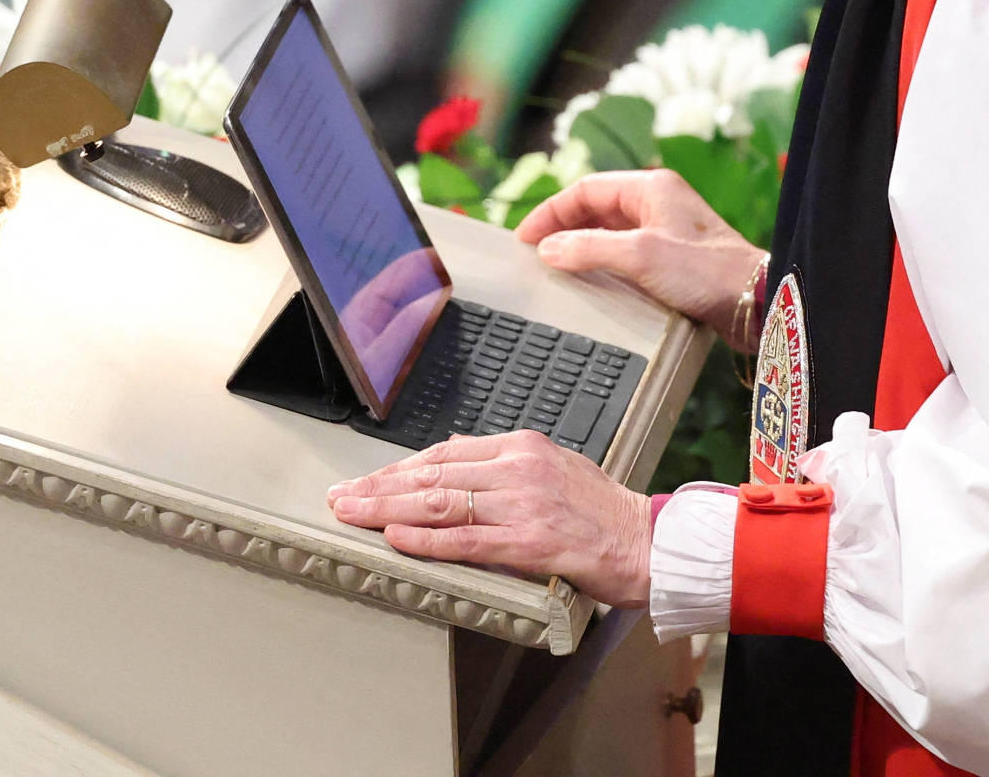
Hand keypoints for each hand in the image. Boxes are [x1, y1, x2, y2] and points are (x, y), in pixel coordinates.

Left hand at [327, 431, 651, 607]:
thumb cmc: (603, 512)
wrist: (647, 541)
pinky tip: (395, 540)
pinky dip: (425, 540)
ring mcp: (523, 503)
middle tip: (341, 497)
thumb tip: (453, 448)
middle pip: (433, 474)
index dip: (398, 468)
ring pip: (440, 503)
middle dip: (379, 486)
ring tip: (352, 514)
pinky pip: (465, 540)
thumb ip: (504, 461)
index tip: (366, 480)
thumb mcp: (554, 465)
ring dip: (388, 510)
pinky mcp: (529, 541)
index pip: (444, 452)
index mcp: (522, 446)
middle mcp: (519, 467)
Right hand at [516, 169, 765, 348]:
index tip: (525, 238)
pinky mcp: (674, 258)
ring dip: (582, 247)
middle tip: (535, 255)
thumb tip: (548, 249)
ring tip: (555, 270)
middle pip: (596, 208)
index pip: (585, 188)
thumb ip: (589, 249)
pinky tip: (591, 284)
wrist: (756, 300)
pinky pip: (626, 254)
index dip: (551, 211)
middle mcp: (658, 203)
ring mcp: (667, 230)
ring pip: (610, 232)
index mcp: (650, 188)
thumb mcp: (639, 256)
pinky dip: (603, 264)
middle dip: (563, 228)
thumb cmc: (705, 272)